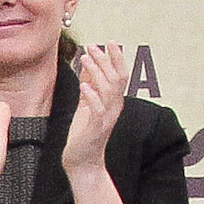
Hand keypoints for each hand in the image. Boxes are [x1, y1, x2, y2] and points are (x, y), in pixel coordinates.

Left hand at [59, 41, 128, 175]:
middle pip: (116, 79)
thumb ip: (89, 84)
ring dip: (96, 72)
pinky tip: (83, 85)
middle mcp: (114, 108)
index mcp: (114, 101)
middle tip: (93, 46)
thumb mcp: (86, 104)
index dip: (116, 58)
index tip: (109, 42)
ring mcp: (107, 118)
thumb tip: (88, 63)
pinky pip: (97, 110)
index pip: (120, 75)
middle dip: (105, 60)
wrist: (83, 161)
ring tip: (85, 58)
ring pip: (107, 90)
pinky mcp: (96, 128)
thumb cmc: (84, 133)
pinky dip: (91, 96)